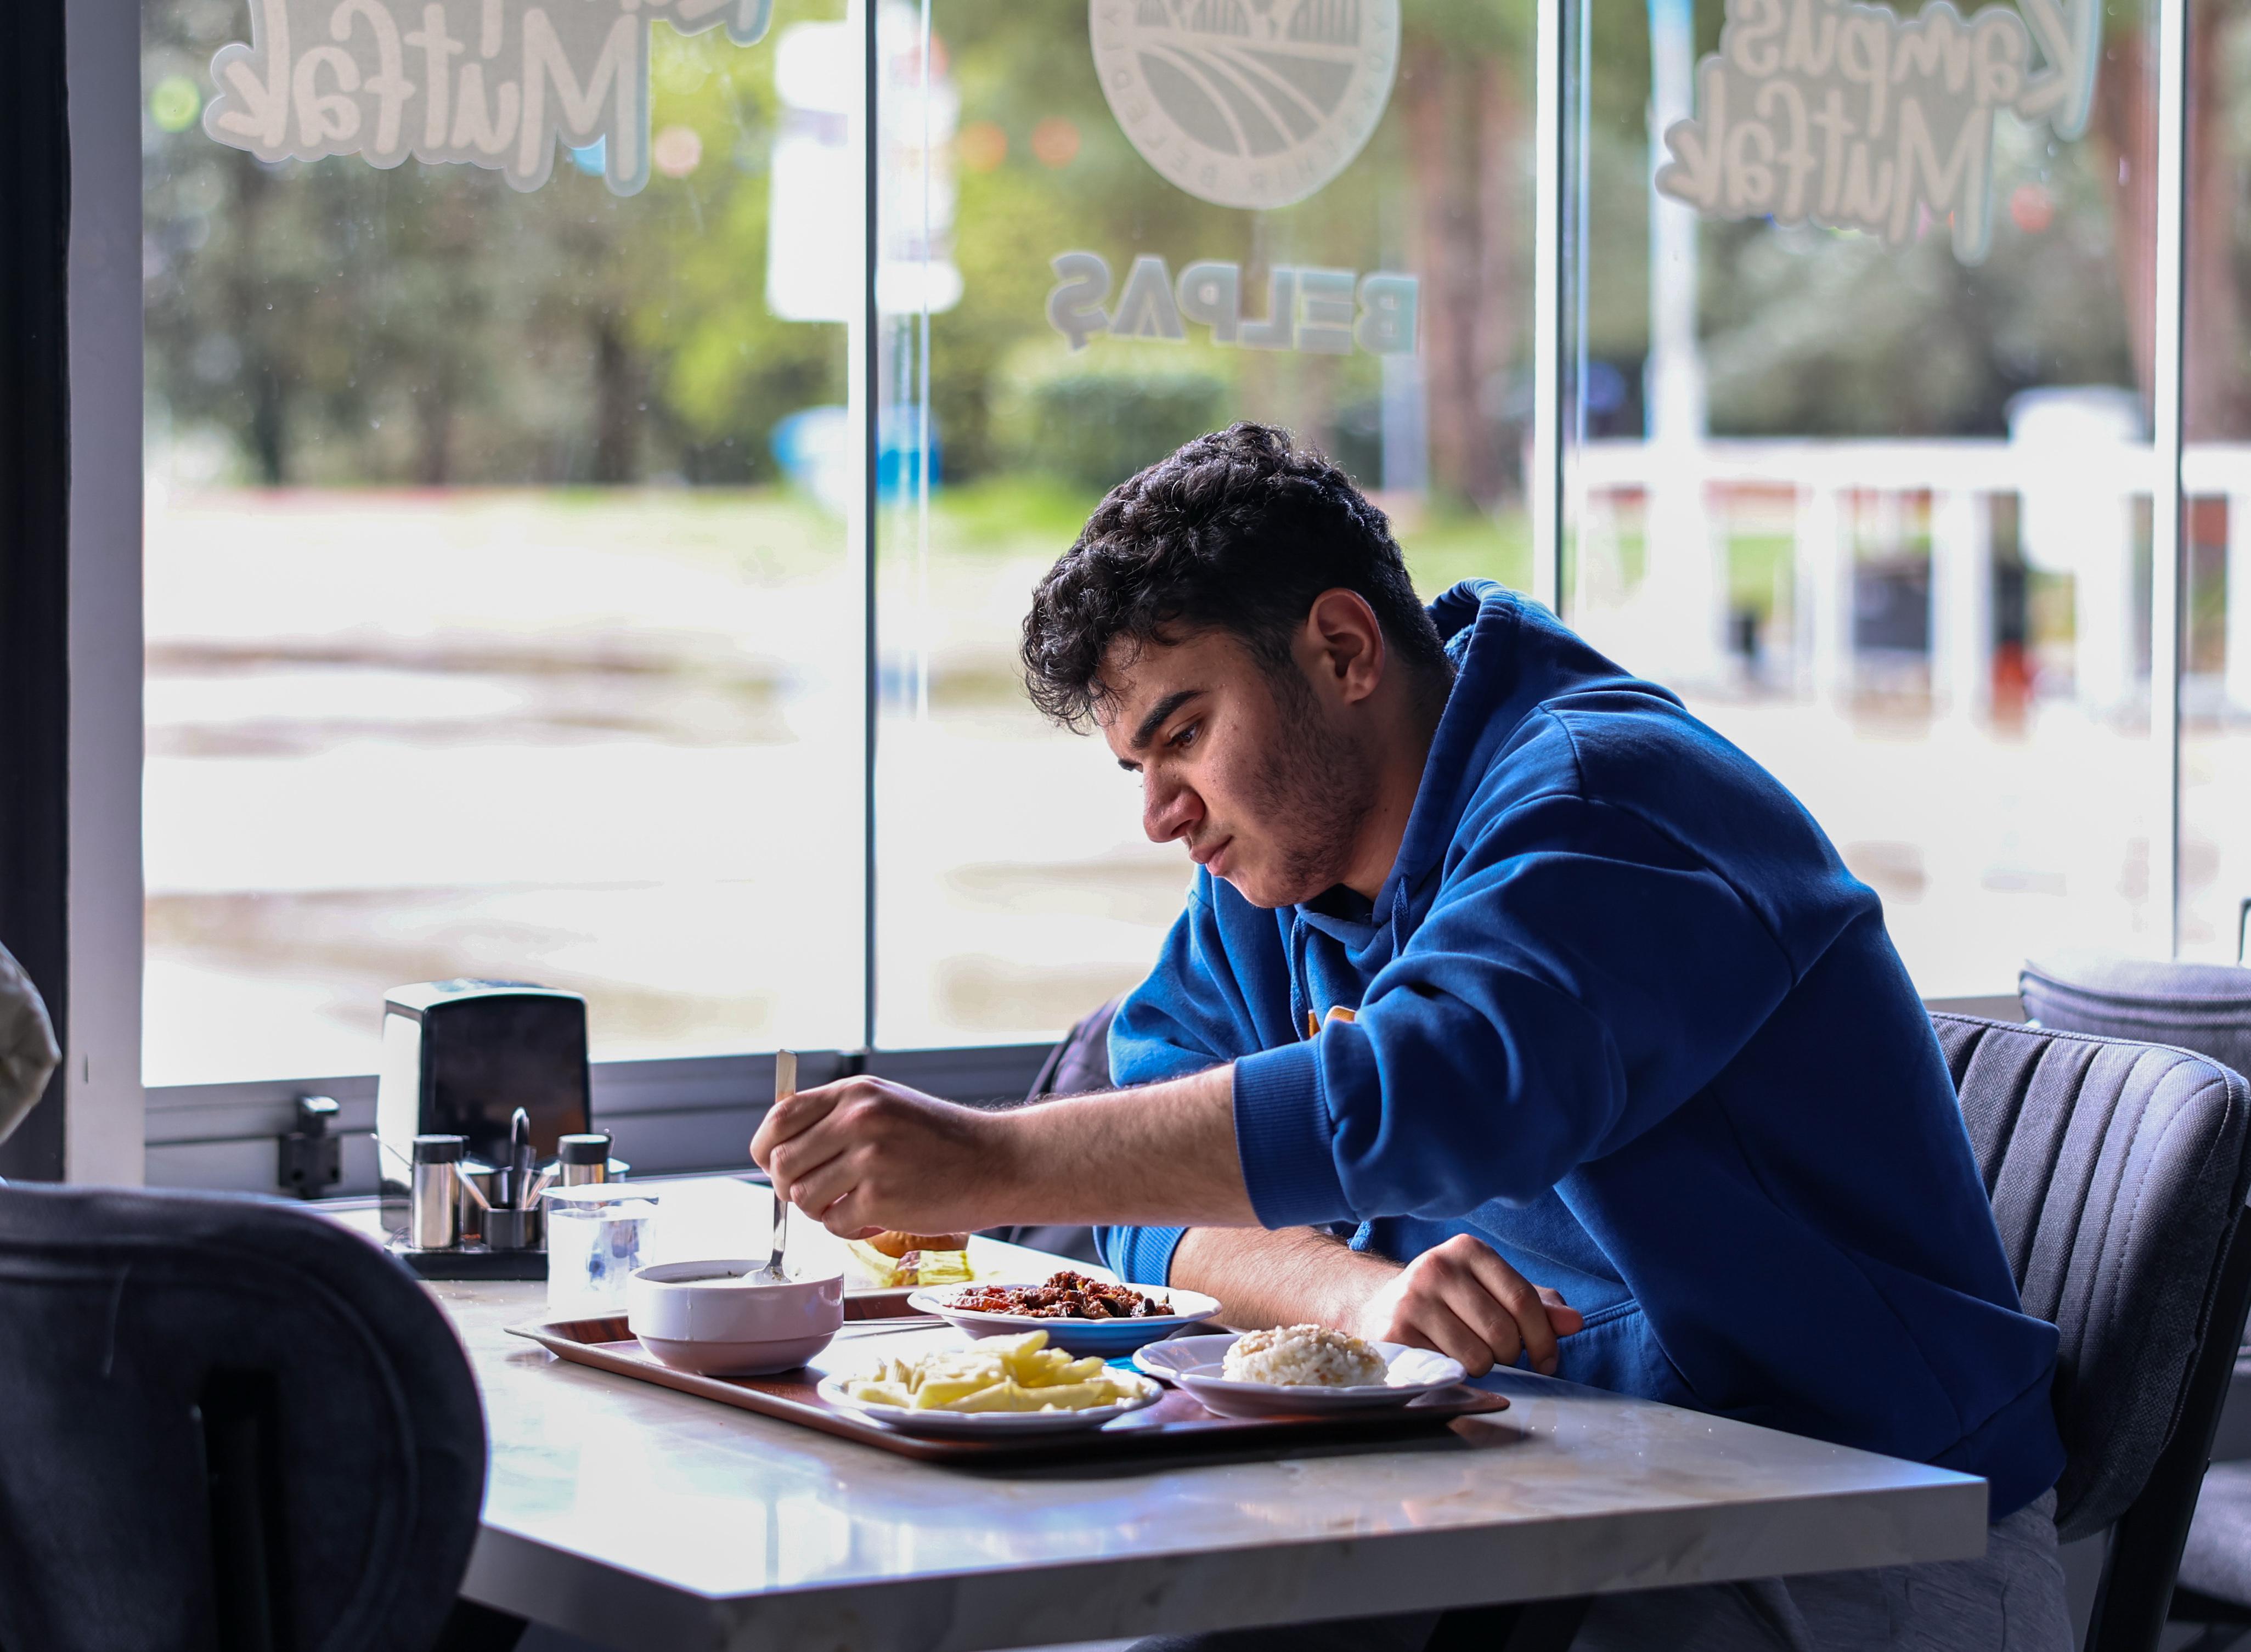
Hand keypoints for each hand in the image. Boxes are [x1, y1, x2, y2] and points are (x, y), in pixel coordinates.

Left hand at [749, 1077, 1010, 1237]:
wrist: (998, 1162)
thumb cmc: (942, 1140)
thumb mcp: (887, 1105)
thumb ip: (836, 1119)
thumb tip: (779, 1148)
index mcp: (855, 1093)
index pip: (779, 1119)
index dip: (767, 1150)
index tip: (777, 1166)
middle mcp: (858, 1119)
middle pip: (781, 1163)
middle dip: (791, 1187)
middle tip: (820, 1194)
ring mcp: (869, 1158)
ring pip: (802, 1198)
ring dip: (821, 1211)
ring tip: (854, 1204)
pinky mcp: (881, 1198)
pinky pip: (834, 1224)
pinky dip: (849, 1229)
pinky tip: (877, 1217)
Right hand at [1346, 1234, 1584, 1376]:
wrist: (1378, 1308)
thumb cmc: (1450, 1302)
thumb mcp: (1492, 1293)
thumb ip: (1537, 1307)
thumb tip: (1575, 1322)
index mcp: (1468, 1250)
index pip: (1523, 1299)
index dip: (1544, 1338)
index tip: (1548, 1361)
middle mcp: (1437, 1267)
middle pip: (1503, 1331)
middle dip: (1510, 1354)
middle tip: (1498, 1354)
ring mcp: (1412, 1299)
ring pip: (1478, 1356)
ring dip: (1483, 1367)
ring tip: (1468, 1353)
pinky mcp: (1395, 1332)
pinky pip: (1449, 1369)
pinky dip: (1456, 1374)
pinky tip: (1445, 1359)